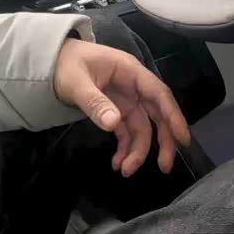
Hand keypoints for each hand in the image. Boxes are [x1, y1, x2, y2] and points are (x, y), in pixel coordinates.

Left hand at [53, 38, 191, 176]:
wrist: (50, 62)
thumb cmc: (66, 64)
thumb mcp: (76, 82)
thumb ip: (95, 102)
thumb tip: (114, 123)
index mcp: (129, 71)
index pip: (158, 94)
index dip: (173, 116)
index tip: (183, 139)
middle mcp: (133, 86)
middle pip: (156, 114)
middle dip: (162, 141)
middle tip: (164, 167)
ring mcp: (125, 100)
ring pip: (142, 127)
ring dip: (138, 150)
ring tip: (124, 171)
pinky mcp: (116, 110)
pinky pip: (126, 132)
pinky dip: (124, 148)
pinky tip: (116, 163)